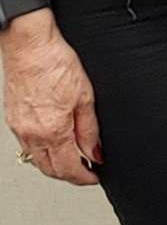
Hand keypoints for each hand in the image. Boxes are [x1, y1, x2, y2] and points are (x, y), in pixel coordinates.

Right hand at [3, 13, 102, 184]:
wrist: (30, 46)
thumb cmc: (55, 63)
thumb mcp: (85, 97)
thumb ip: (89, 129)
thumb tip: (94, 151)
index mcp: (52, 130)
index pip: (68, 168)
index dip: (84, 178)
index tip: (95, 177)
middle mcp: (31, 133)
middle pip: (50, 169)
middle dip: (70, 175)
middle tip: (86, 171)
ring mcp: (19, 128)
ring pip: (37, 160)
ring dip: (55, 164)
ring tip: (73, 158)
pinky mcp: (12, 119)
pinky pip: (27, 145)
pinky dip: (42, 151)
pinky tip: (53, 143)